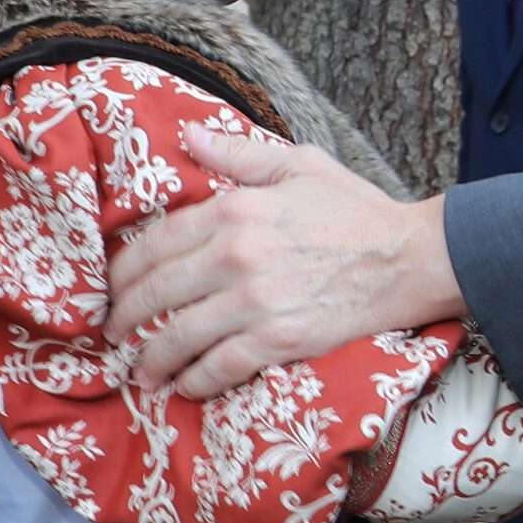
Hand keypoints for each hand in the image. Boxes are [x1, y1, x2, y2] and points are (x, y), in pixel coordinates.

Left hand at [105, 123, 460, 399]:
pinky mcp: (279, 341)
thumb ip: (239, 154)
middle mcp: (237, 256)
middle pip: (156, 292)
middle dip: (125, 317)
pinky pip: (219, 368)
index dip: (124, 270)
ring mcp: (256, 302)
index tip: (112, 286)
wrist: (411, 258)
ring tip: (140, 367)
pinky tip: (185, 386)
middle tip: (113, 332)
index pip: (156, 243)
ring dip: (151, 357)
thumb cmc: (356, 210)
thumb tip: (187, 135)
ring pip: (179, 335)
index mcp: (236, 210)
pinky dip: (195, 382)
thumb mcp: (300, 165)